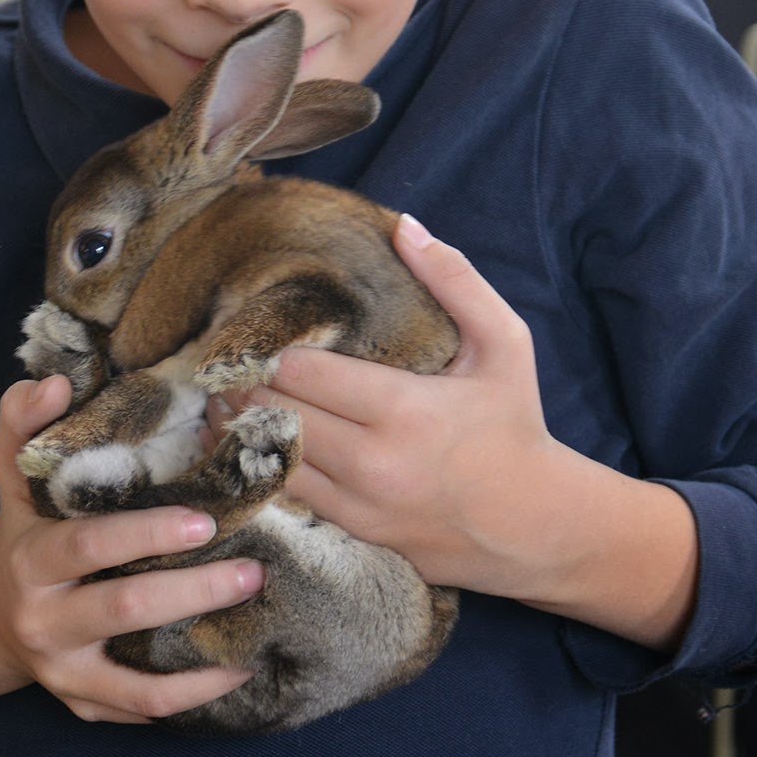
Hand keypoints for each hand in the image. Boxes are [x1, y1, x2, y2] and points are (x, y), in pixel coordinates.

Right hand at [0, 376, 264, 723]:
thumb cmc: (22, 527)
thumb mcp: (14, 472)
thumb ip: (26, 420)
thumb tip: (59, 382)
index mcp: (32, 558)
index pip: (91, 545)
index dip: (147, 534)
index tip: (204, 519)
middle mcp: (45, 620)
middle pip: (123, 610)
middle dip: (191, 591)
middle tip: (252, 572)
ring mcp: (63, 670)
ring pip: (135, 678)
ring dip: (200, 660)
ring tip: (256, 627)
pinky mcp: (83, 703)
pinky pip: (140, 709)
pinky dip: (191, 698)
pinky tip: (238, 670)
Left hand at [212, 214, 559, 598]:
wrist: (533, 525)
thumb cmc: (513, 422)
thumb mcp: (505, 343)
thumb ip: (455, 280)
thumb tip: (403, 227)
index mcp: (404, 409)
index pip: (303, 372)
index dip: (268, 347)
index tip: (250, 326)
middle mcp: (373, 461)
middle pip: (277, 412)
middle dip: (246, 383)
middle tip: (223, 358)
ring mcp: (360, 504)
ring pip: (272, 456)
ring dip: (241, 425)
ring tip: (223, 394)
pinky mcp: (355, 529)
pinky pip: (287, 492)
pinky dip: (260, 462)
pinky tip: (244, 438)